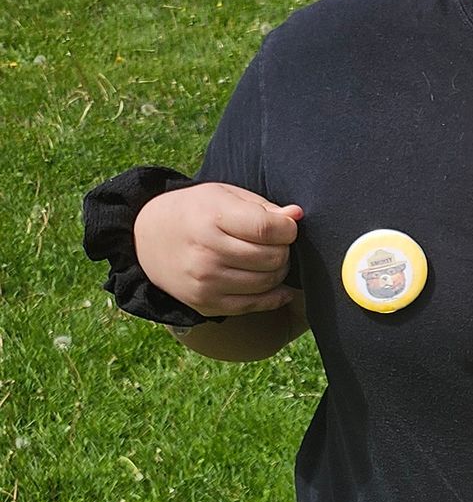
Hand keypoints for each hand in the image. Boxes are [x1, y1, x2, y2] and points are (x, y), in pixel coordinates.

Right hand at [134, 182, 302, 315]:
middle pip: (272, 258)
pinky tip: (276, 285)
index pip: (268, 229)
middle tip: (275, 243)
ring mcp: (205, 281)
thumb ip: (262, 207)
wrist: (146, 240)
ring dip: (278, 271)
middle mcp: (206, 252)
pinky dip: (274, 295)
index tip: (286, 226)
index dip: (288, 228)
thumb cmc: (195, 212)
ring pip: (268, 282)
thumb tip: (296, 215)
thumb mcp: (223, 196)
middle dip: (283, 249)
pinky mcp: (206, 303)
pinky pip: (255, 305)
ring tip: (268, 258)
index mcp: (211, 218)